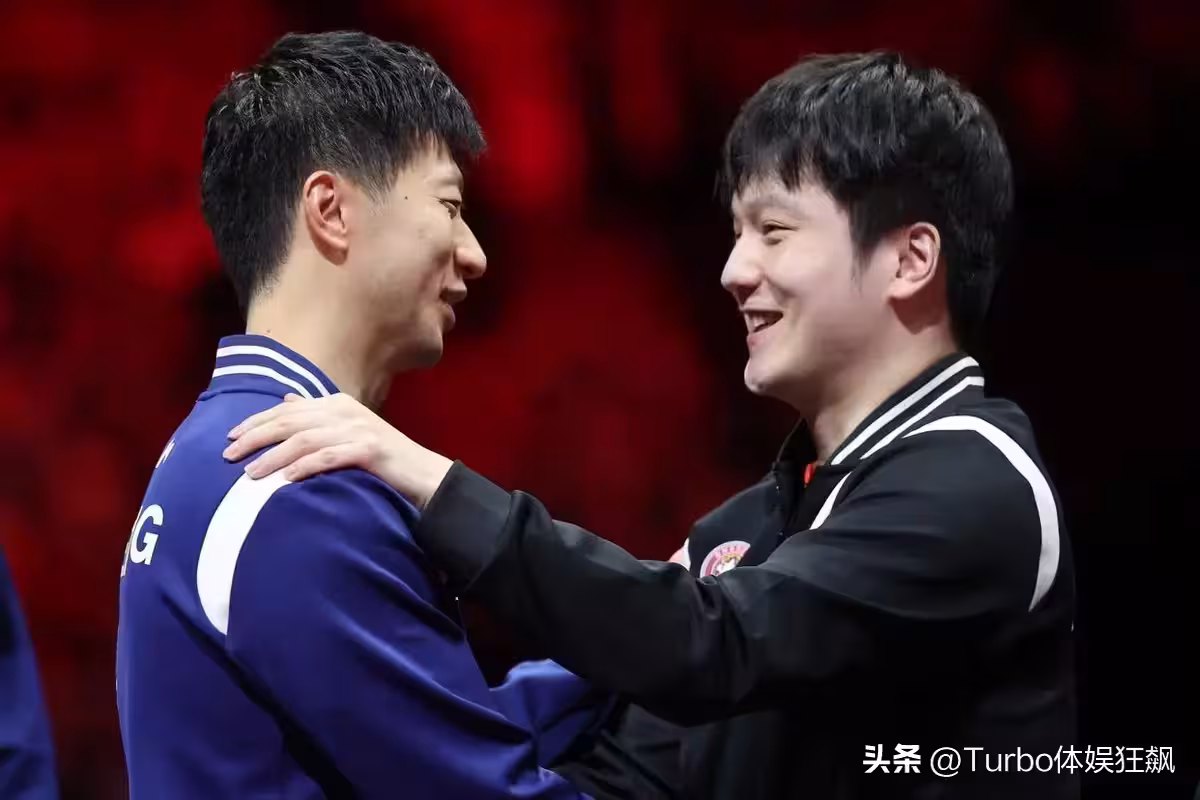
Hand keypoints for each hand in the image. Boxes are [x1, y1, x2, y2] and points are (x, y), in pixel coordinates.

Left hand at [222, 393, 453, 508]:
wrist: (424, 474)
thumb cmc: (382, 458)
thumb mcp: (348, 429)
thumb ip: (317, 415)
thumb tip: (287, 400)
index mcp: (338, 403)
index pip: (288, 409)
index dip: (257, 421)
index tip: (230, 436)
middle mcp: (346, 411)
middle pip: (291, 421)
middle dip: (256, 436)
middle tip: (228, 454)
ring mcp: (359, 429)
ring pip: (306, 439)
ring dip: (274, 456)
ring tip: (250, 474)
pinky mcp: (371, 450)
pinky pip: (330, 457)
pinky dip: (306, 466)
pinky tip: (287, 479)